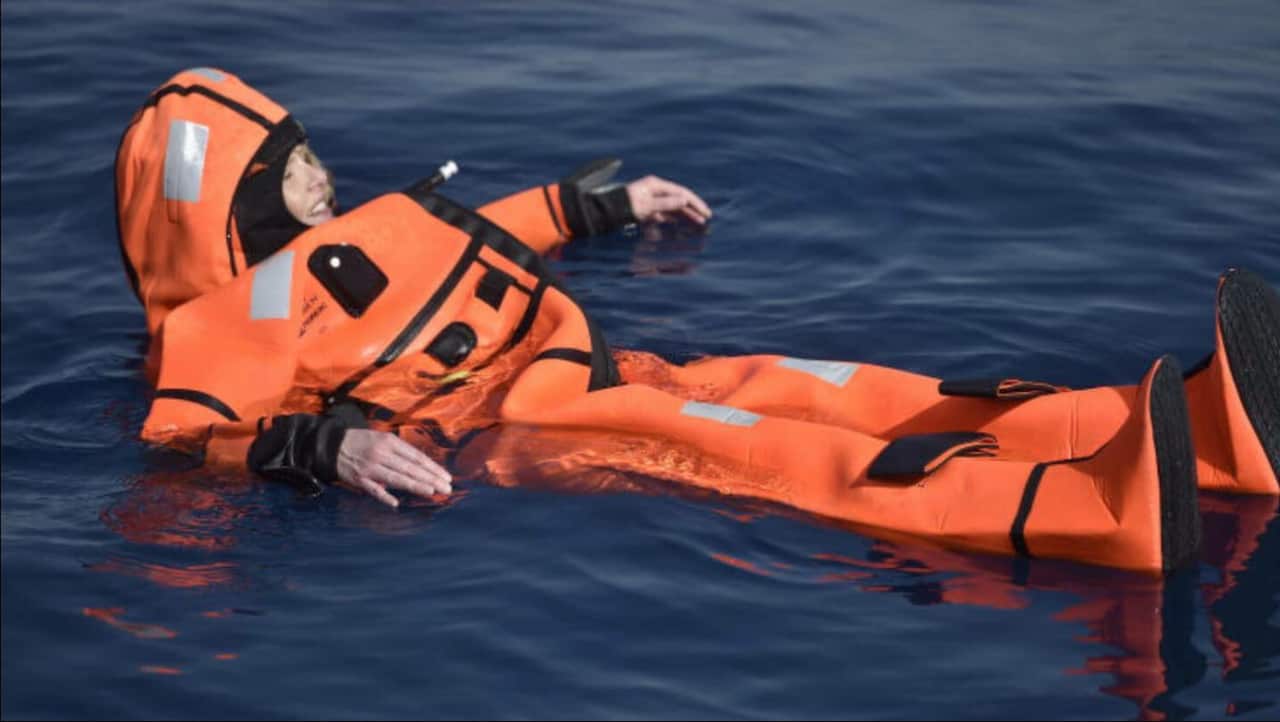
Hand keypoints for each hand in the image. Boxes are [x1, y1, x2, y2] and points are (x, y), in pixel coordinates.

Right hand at [335, 429, 452, 506]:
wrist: (332, 445)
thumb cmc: (362, 442)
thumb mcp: (382, 438)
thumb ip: (400, 452)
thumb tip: (420, 467)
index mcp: (389, 442)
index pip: (416, 456)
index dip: (432, 467)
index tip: (446, 477)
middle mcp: (381, 454)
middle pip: (410, 468)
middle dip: (430, 478)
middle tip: (446, 488)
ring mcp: (369, 467)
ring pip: (395, 478)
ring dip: (414, 485)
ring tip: (431, 491)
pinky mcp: (357, 479)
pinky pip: (372, 489)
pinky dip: (383, 495)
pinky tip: (395, 502)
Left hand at [626, 176, 711, 225]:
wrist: (608, 212)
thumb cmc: (626, 206)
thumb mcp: (647, 205)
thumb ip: (666, 203)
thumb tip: (684, 200)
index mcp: (656, 185)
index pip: (681, 193)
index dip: (695, 203)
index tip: (705, 213)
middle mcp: (656, 190)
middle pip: (679, 199)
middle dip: (693, 209)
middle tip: (706, 219)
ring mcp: (652, 199)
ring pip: (674, 207)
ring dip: (686, 215)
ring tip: (698, 223)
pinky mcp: (648, 209)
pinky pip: (666, 213)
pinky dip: (675, 218)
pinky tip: (682, 225)